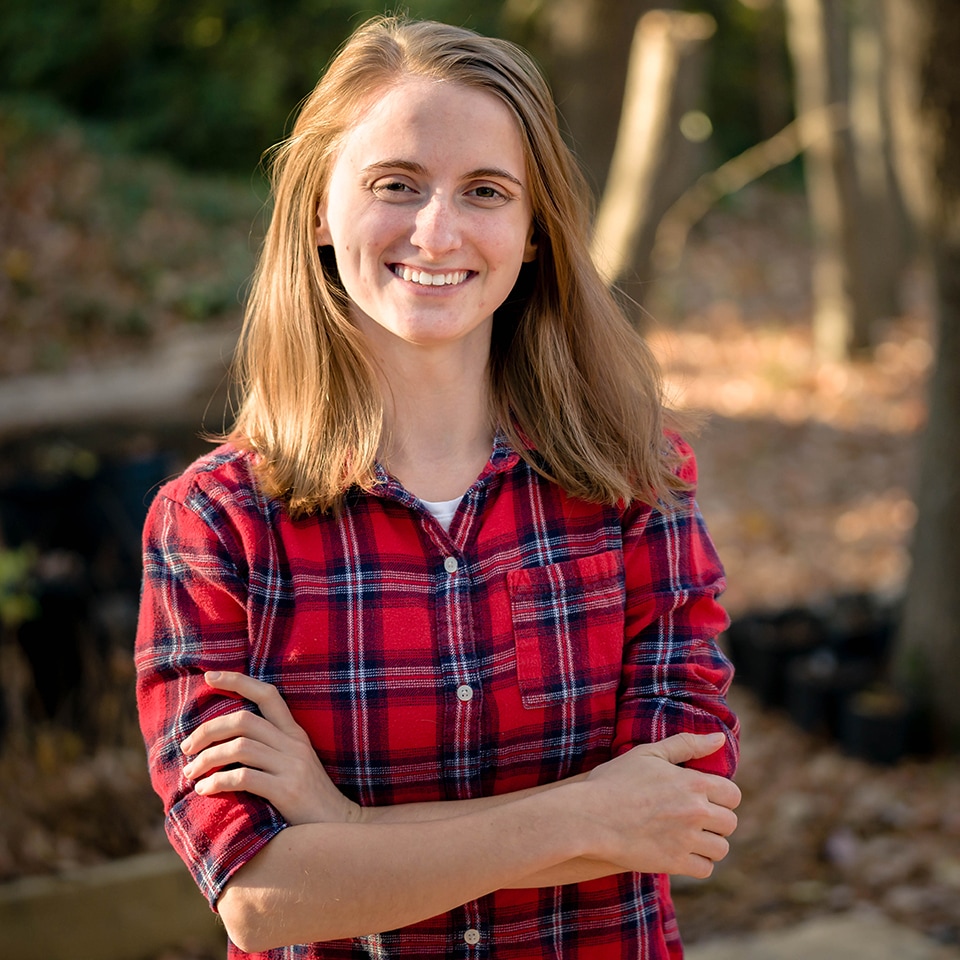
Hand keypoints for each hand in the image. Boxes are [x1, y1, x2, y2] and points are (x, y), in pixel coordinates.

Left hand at [180, 671, 361, 825]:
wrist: (337, 827)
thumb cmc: (307, 799)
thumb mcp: (293, 765)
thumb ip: (269, 749)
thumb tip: (224, 744)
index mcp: (294, 733)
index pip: (267, 694)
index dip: (237, 680)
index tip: (209, 676)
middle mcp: (294, 743)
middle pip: (243, 720)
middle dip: (207, 730)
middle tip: (186, 748)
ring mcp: (292, 766)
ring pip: (239, 747)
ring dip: (206, 759)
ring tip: (190, 773)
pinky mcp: (287, 791)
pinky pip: (244, 777)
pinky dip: (217, 781)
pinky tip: (205, 790)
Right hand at [581, 731, 739, 878]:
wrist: (589, 816)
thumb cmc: (616, 780)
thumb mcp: (649, 753)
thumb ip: (687, 744)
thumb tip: (719, 738)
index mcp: (693, 782)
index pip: (733, 794)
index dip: (722, 796)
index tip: (706, 798)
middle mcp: (696, 811)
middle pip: (730, 823)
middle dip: (717, 821)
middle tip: (696, 818)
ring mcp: (686, 839)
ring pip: (721, 848)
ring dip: (709, 844)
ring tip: (690, 837)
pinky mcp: (674, 863)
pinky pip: (705, 869)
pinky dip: (697, 863)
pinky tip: (681, 852)